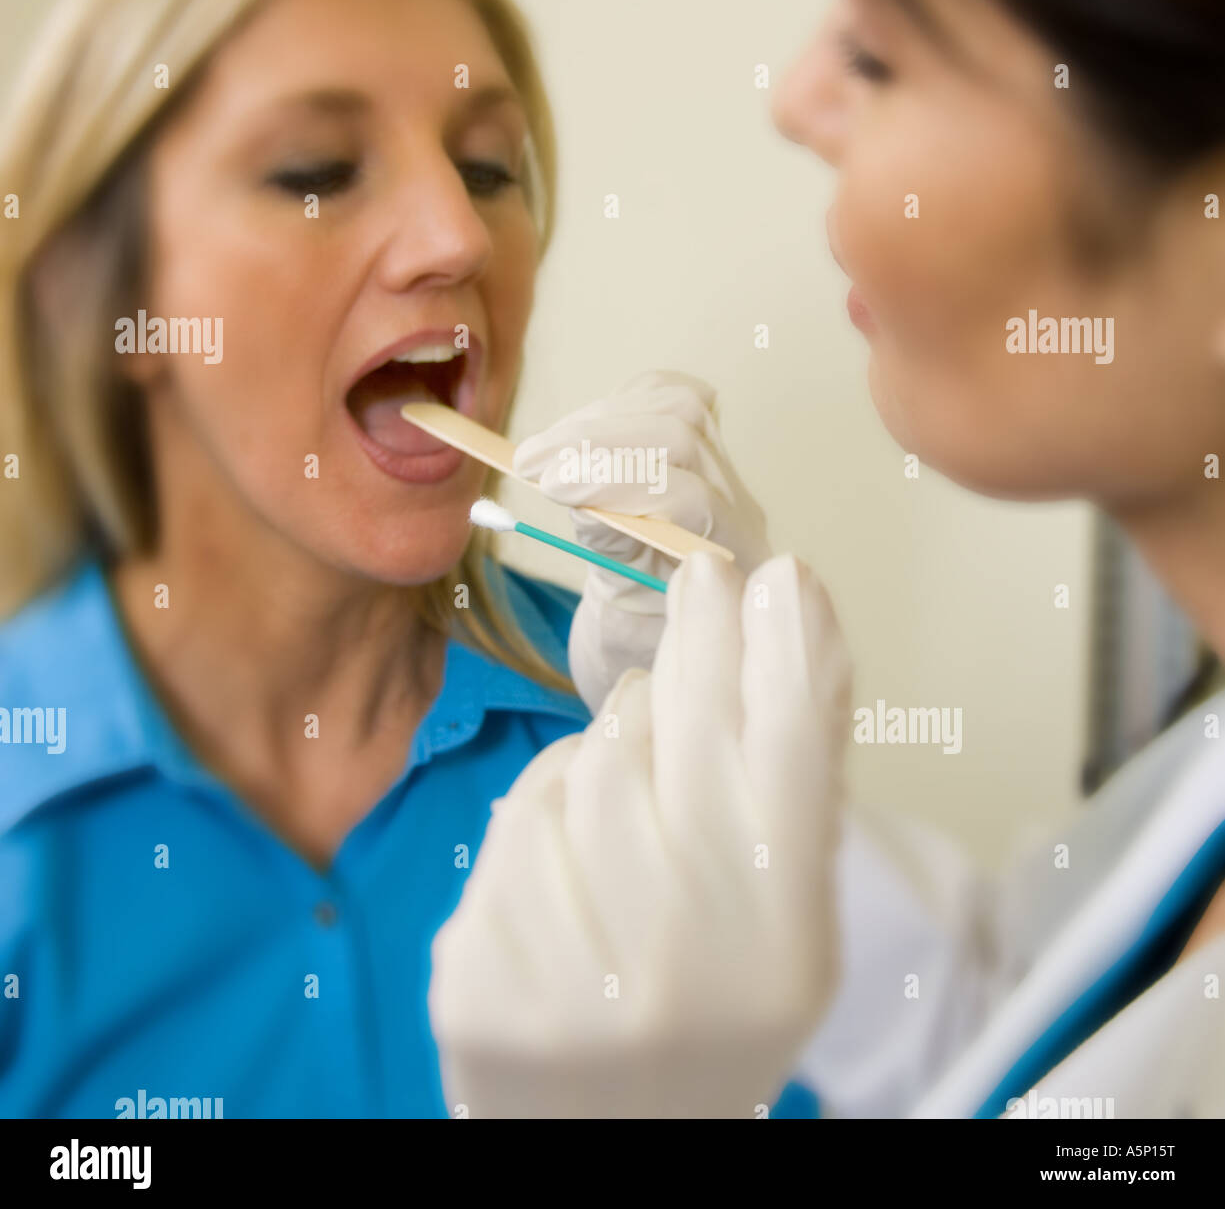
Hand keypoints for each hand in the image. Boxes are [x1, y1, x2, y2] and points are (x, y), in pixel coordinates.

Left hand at [427, 551, 850, 1117]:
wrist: (612, 1148)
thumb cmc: (713, 1012)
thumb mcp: (789, 925)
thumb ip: (795, 799)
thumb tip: (800, 636)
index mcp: (779, 948)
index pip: (787, 760)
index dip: (787, 652)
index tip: (780, 576)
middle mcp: (681, 964)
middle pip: (680, 740)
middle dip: (701, 640)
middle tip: (710, 579)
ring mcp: (570, 977)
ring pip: (587, 766)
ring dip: (615, 741)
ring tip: (640, 769)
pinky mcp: (480, 982)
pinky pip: (516, 824)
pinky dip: (548, 809)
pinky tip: (574, 843)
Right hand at [512, 371, 769, 711]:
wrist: (657, 633)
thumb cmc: (639, 637)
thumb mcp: (621, 622)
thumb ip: (614, 561)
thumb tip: (584, 498)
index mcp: (730, 561)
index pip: (689, 494)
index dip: (617, 481)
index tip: (553, 488)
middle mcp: (739, 504)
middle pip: (686, 430)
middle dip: (599, 439)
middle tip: (532, 463)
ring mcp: (722, 468)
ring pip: (679, 402)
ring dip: (597, 418)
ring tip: (540, 451)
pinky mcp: (697, 441)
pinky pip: (665, 394)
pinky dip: (607, 407)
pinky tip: (568, 436)